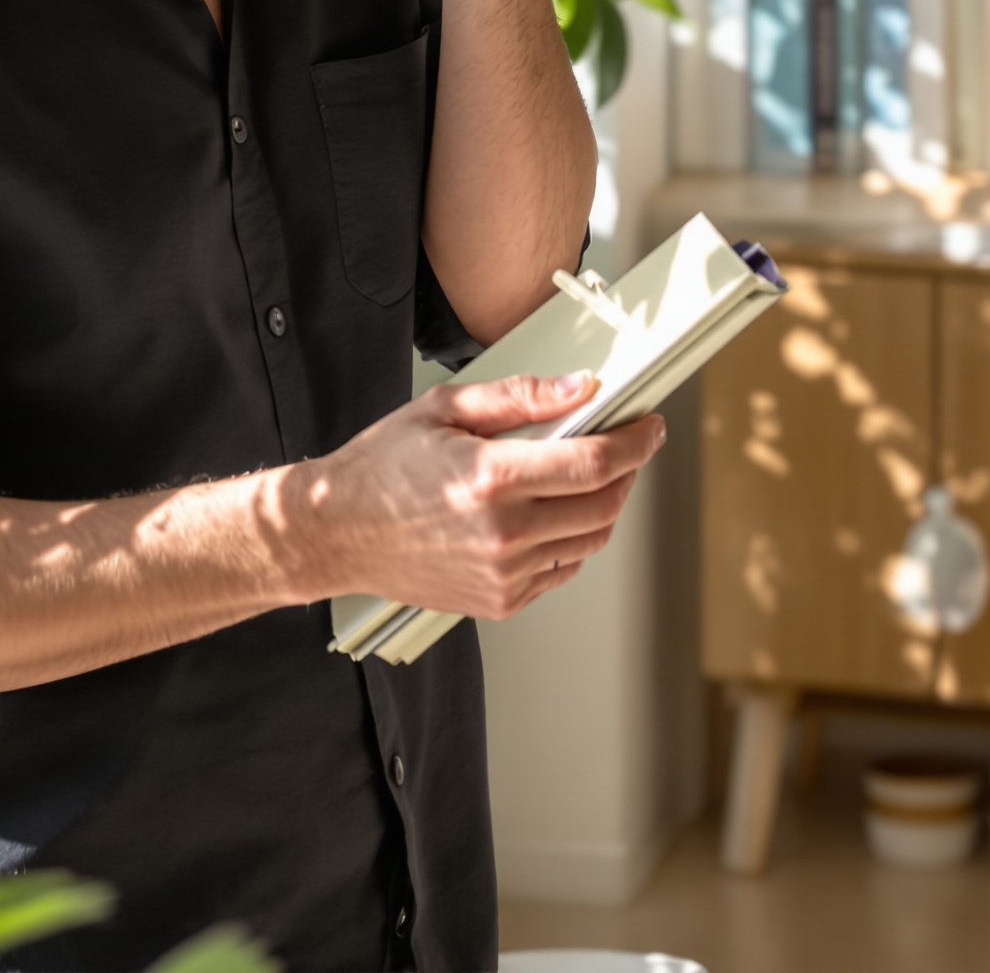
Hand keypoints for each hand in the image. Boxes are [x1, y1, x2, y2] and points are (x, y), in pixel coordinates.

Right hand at [299, 373, 664, 621]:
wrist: (339, 534)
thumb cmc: (383, 466)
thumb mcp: (444, 409)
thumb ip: (518, 397)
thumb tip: (578, 387)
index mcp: (490, 479)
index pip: (592, 463)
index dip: (635, 442)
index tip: (649, 426)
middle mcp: (504, 534)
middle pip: (604, 505)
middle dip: (628, 471)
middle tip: (626, 445)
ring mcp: (505, 575)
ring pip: (590, 541)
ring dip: (605, 505)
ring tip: (587, 475)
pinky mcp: (501, 601)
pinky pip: (562, 570)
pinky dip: (573, 539)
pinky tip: (553, 512)